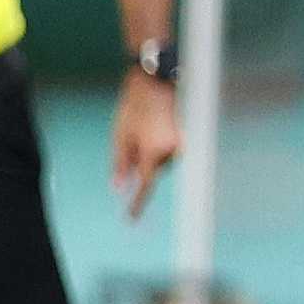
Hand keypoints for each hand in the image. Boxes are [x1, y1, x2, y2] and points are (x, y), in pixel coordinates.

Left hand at [114, 76, 181, 217]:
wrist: (155, 85)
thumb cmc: (134, 110)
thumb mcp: (120, 138)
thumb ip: (121, 165)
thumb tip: (119, 189)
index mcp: (153, 153)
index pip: (145, 185)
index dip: (137, 203)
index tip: (131, 218)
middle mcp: (171, 153)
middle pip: (150, 171)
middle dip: (138, 163)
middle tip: (131, 138)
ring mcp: (180, 146)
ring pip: (158, 162)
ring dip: (147, 153)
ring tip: (141, 128)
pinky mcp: (184, 141)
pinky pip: (166, 153)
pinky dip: (155, 147)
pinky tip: (151, 129)